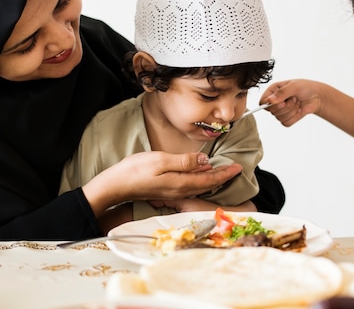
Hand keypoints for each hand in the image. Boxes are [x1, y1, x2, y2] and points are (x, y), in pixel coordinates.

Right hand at [82, 152, 242, 215]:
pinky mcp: (166, 191)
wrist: (114, 186)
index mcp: (181, 184)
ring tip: (223, 172)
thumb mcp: (160, 160)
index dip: (225, 173)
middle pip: (207, 185)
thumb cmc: (134, 171)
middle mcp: (180, 191)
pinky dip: (200, 181)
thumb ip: (184, 162)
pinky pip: (190, 187)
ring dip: (213, 179)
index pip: (210, 180)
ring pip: (199, 187)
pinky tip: (200, 176)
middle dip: (223, 177)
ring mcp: (173, 193)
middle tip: (236, 169)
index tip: (238, 167)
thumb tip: (205, 161)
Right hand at [260, 79, 321, 126]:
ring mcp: (280, 111)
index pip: (262, 102)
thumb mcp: (294, 86)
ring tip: (297, 102)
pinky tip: (299, 110)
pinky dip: (295, 117)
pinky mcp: (287, 118)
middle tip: (294, 98)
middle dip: (287, 106)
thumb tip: (269, 100)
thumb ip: (281, 93)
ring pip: (279, 118)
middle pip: (272, 111)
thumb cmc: (306, 88)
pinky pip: (286, 123)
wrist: (317, 96)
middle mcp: (275, 101)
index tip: (282, 102)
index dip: (270, 104)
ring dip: (292, 111)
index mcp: (273, 91)